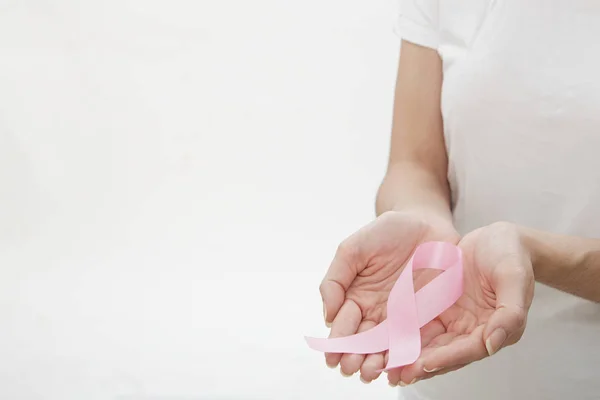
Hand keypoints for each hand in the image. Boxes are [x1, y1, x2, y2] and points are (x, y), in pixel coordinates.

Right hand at [319, 211, 458, 382]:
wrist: (426, 221)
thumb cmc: (388, 231)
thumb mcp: (353, 248)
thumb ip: (335, 279)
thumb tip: (327, 316)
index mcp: (357, 298)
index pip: (344, 326)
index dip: (338, 343)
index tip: (333, 357)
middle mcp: (378, 312)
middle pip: (365, 343)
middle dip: (356, 358)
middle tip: (352, 368)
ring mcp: (404, 317)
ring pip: (389, 347)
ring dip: (379, 363)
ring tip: (372, 373)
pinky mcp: (429, 317)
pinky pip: (419, 341)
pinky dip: (409, 357)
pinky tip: (402, 367)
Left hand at [394, 222, 534, 385]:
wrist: (498, 237)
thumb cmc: (511, 255)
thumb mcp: (514, 277)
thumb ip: (510, 312)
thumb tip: (493, 344)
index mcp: (494, 328)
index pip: (469, 350)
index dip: (447, 358)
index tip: (424, 364)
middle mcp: (471, 329)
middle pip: (445, 352)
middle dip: (421, 365)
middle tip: (396, 375)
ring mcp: (453, 319)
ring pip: (428, 342)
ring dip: (409, 355)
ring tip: (385, 366)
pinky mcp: (437, 307)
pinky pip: (419, 322)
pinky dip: (403, 333)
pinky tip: (383, 341)